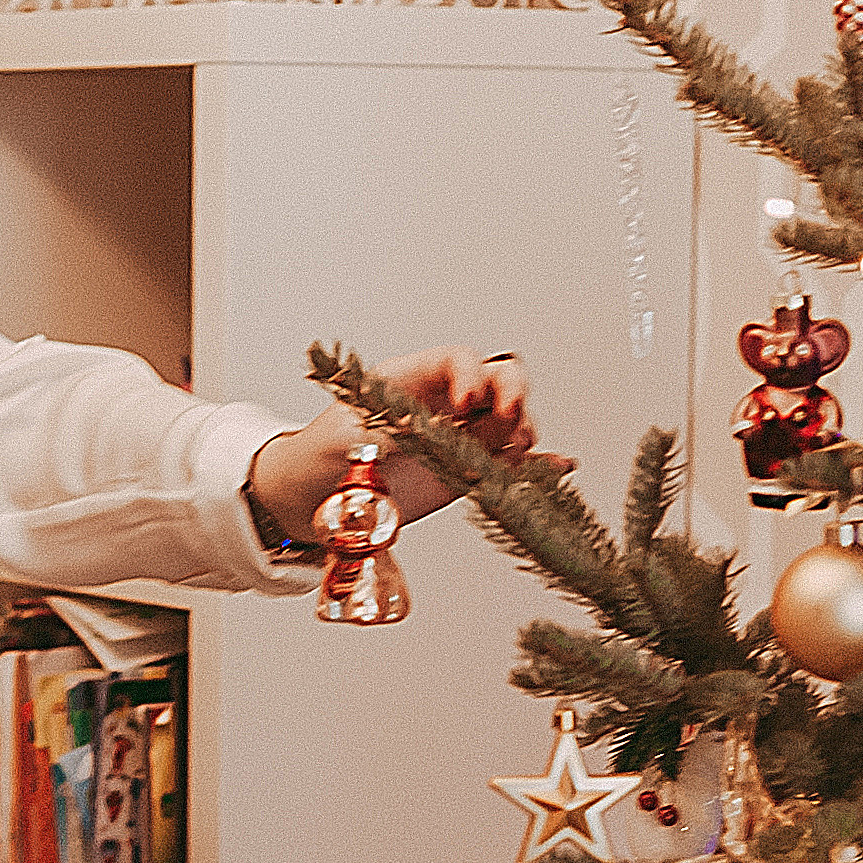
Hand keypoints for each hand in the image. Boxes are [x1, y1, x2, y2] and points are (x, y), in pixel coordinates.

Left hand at [247, 349, 543, 541]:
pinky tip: (556, 468)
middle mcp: (441, 404)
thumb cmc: (317, 459)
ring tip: (516, 453)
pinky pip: (508, 465)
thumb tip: (425, 433)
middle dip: (511, 395)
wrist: (307, 502)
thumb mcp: (344, 440)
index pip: (456, 360)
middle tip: (508, 423)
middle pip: (496, 381)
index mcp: (409, 382)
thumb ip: (390, 432)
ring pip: (509, 422)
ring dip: (522, 432)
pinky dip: (534, 467)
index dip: (470, 375)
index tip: (467, 403)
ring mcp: (458, 438)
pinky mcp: (466, 474)